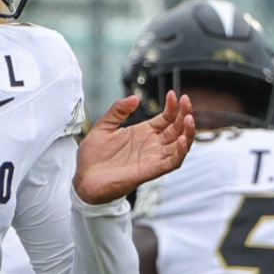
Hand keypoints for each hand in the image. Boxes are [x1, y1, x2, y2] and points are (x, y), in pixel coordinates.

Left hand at [74, 91, 193, 204]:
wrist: (84, 179)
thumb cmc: (93, 156)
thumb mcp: (104, 126)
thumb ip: (118, 111)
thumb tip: (135, 97)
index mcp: (143, 133)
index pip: (166, 118)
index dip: (173, 107)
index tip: (174, 94)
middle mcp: (152, 145)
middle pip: (177, 129)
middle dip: (185, 114)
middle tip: (186, 100)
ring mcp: (153, 157)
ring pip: (180, 145)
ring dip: (188, 132)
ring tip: (189, 118)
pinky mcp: (150, 170)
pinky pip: (172, 162)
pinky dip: (181, 152)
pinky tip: (183, 140)